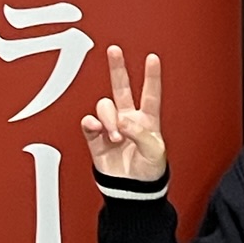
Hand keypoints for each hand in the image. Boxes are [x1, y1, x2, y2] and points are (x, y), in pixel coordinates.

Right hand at [80, 45, 166, 181]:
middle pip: (122, 88)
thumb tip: (120, 121)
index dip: (152, 76)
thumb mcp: (154, 152)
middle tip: (113, 50)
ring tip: (115, 136)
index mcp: (147, 120)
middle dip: (117, 68)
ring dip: (109, 119)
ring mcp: (111, 127)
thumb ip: (139, 132)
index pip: (151, 93)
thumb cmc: (148, 173)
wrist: (131, 192)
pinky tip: (97, 128)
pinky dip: (92, 124)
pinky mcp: (96, 138)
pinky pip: (89, 123)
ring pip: (105, 107)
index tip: (152, 58)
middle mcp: (128, 119)